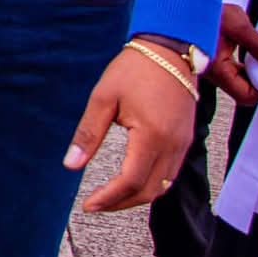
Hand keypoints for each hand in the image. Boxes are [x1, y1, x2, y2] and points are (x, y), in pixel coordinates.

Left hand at [66, 43, 200, 211]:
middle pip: (151, 191)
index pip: (132, 181)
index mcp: (152, 136)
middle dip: (122, 203)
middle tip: (97, 205)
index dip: (110, 198)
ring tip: (111, 196)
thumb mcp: (103, 98)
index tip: (89, 205)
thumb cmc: (133, 70)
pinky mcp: (186, 140)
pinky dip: (152, 184)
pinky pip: (172, 173)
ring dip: (138, 196)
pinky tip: (132, 181)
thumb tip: (70, 165)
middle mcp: (173, 145)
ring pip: (164, 185)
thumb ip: (88, 134)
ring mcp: (184, 144)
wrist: (169, 50)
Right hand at [207, 4, 257, 107]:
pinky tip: (248, 54)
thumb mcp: (238, 27)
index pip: (246, 95)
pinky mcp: (209, 61)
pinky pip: (231, 73)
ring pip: (237, 83)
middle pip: (242, 92)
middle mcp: (211, 74)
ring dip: (252, 74)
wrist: (180, 2)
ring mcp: (209, 69)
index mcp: (217, 70)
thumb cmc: (204, 13)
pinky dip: (244, 68)